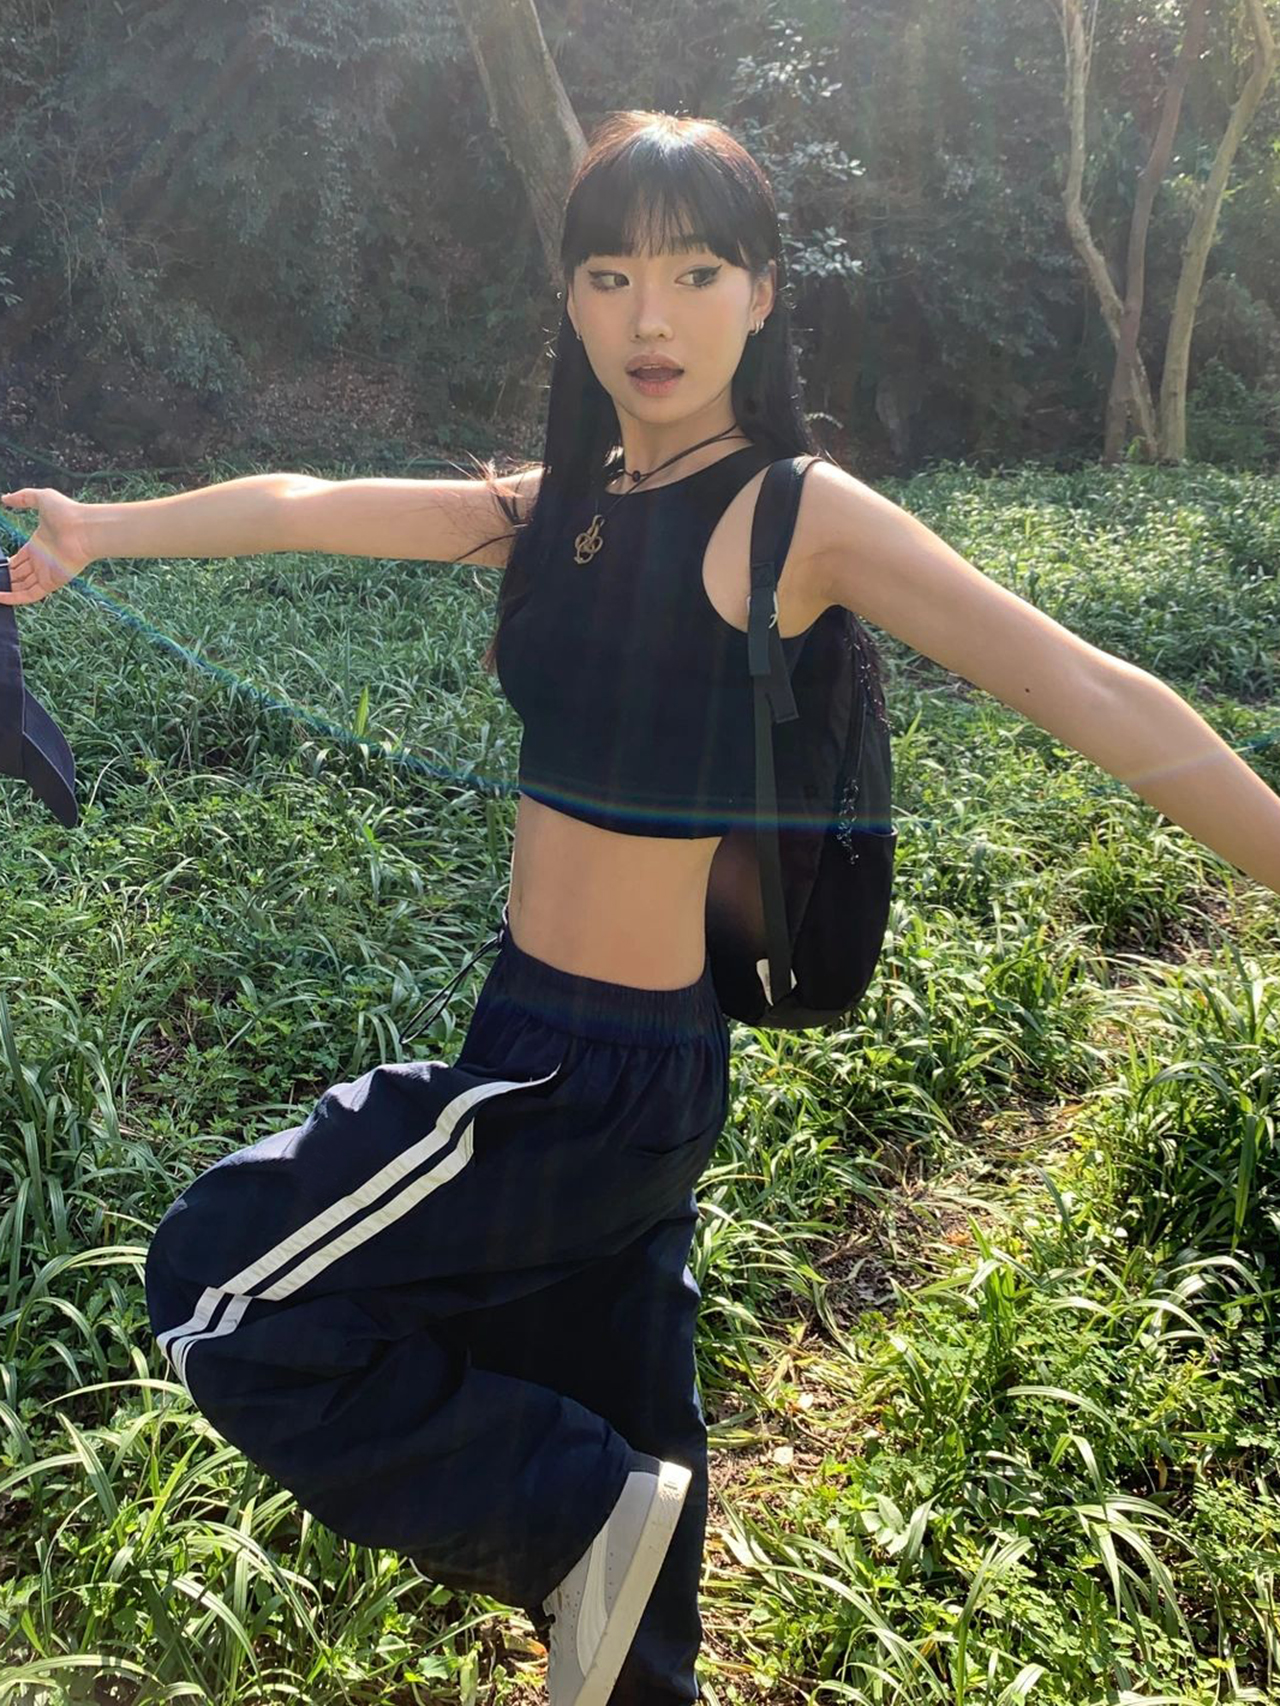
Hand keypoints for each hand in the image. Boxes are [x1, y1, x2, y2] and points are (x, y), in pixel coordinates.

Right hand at [0, 487, 94, 605]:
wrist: (85, 528)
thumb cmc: (68, 513)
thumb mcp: (41, 498)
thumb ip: (22, 498)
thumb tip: (5, 498)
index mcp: (37, 545)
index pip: (19, 559)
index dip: (7, 564)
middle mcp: (41, 561)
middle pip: (19, 574)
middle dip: (5, 577)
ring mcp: (46, 573)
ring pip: (21, 586)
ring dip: (7, 589)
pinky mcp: (51, 583)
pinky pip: (30, 595)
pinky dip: (15, 599)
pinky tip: (0, 597)